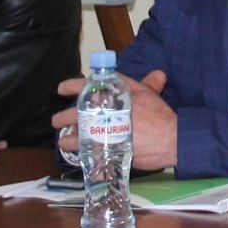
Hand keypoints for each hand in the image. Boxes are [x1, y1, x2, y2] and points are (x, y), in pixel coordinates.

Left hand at [51, 70, 172, 166]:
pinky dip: (80, 152)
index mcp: (112, 93)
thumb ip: (149, 84)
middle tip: (58, 121)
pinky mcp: (104, 150)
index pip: (85, 85)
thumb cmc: (160, 115)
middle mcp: (102, 111)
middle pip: (73, 113)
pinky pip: (85, 152)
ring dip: (67, 138)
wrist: (169, 139)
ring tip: (64, 140)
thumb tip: (158, 74)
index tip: (62, 89)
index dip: (70, 86)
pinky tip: (78, 153)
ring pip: (74, 136)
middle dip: (62, 117)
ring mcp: (100, 132)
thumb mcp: (152, 95)